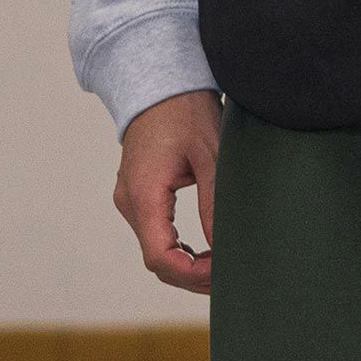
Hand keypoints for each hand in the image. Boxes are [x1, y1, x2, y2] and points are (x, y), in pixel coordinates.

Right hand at [113, 89, 221, 292]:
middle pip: (158, 262)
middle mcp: (130, 202)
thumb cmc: (185, 111)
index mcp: (144, 194)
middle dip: (194, 277)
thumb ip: (214, 205)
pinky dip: (180, 253)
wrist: (159, 83)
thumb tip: (223, 248)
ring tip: (221, 267)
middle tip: (229, 275)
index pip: (161, 257)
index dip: (193, 275)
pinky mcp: (138, 198)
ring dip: (189, 267)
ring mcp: (131, 201)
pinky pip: (156, 237)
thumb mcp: (210, 157)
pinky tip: (206, 254)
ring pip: (157, 253)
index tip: (222, 271)